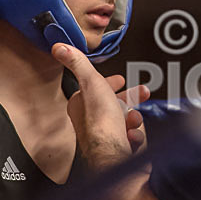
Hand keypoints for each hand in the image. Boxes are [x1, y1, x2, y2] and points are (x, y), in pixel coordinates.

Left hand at [52, 43, 149, 169]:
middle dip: (130, 98)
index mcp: (82, 105)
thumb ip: (78, 63)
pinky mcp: (118, 148)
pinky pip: (131, 137)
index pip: (96, 90)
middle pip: (114, 105)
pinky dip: (135, 135)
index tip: (119, 80)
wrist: (113, 152)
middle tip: (141, 92)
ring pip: (125, 121)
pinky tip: (131, 136)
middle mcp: (92, 122)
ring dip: (133, 118)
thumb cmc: (101, 122)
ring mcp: (106, 136)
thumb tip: (59, 47)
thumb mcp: (91, 82)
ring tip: (132, 120)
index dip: (109, 83)